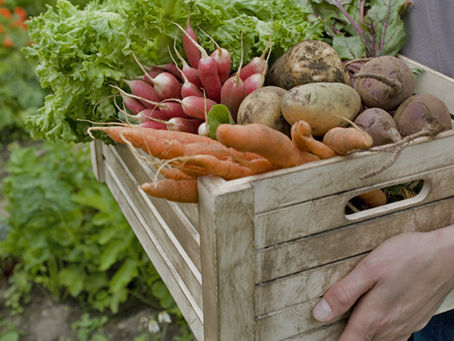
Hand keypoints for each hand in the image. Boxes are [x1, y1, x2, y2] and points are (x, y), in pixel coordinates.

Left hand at [312, 225, 453, 340]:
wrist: (447, 255)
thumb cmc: (408, 257)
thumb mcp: (368, 269)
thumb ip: (343, 293)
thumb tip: (320, 314)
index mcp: (374, 317)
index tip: (321, 335)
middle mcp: (390, 328)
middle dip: (348, 336)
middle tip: (335, 323)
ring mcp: (406, 326)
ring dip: (365, 335)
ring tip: (354, 320)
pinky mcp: (417, 320)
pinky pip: (396, 335)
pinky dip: (383, 331)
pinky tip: (380, 316)